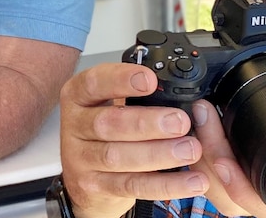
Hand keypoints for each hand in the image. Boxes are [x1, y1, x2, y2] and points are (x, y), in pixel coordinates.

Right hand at [58, 63, 208, 217]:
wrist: (84, 177)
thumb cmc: (105, 131)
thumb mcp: (110, 104)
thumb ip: (134, 95)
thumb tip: (176, 89)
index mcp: (78, 96)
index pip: (94, 82)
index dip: (121, 79)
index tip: (150, 80)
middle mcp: (74, 126)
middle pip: (107, 123)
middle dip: (146, 122)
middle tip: (180, 122)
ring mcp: (80, 159)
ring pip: (118, 157)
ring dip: (158, 153)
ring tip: (190, 149)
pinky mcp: (95, 187)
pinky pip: (132, 186)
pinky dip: (165, 184)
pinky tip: (190, 180)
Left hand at [189, 74, 265, 216]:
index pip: (258, 201)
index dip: (236, 185)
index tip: (222, 159)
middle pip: (225, 191)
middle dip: (208, 153)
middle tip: (203, 112)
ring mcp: (253, 179)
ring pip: (212, 182)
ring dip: (199, 148)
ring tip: (199, 112)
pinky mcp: (240, 163)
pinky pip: (210, 168)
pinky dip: (200, 146)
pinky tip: (198, 118)